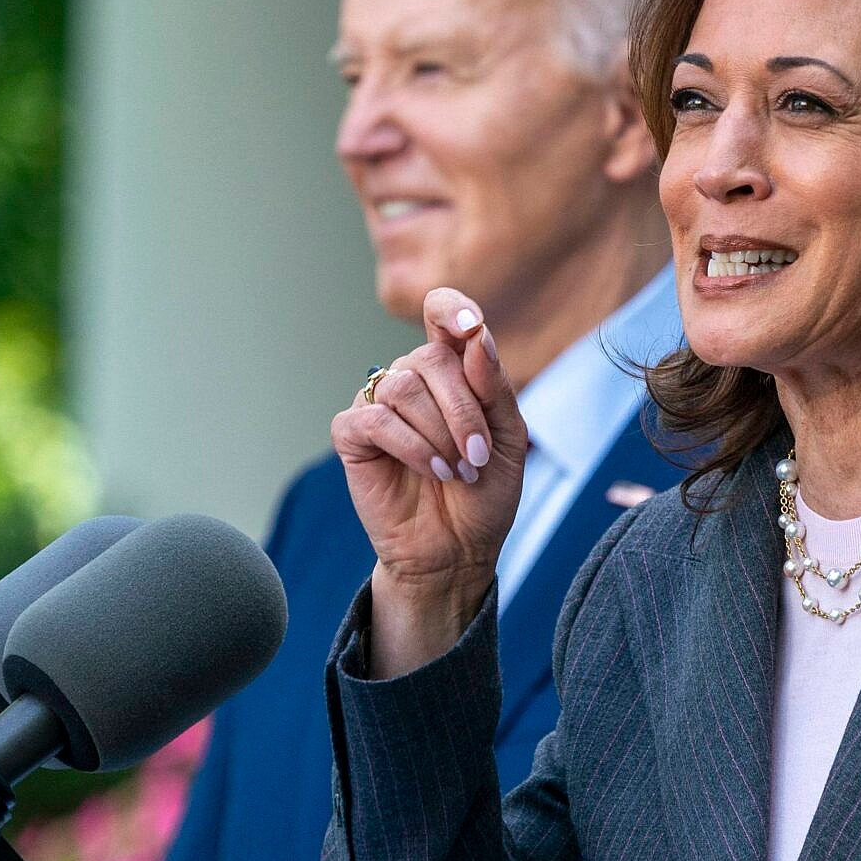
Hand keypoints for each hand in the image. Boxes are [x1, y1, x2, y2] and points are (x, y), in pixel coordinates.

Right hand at [330, 287, 527, 676]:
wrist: (458, 550)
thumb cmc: (485, 494)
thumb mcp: (508, 439)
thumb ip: (494, 387)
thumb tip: (475, 337)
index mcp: (452, 370)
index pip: (441, 313)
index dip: (452, 309)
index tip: (471, 326)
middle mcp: (412, 378)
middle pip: (430, 358)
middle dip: (463, 409)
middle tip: (479, 455)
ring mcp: (379, 404)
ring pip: (403, 389)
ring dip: (439, 433)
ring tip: (458, 471)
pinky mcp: (352, 435)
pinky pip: (376, 420)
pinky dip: (411, 445)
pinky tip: (432, 471)